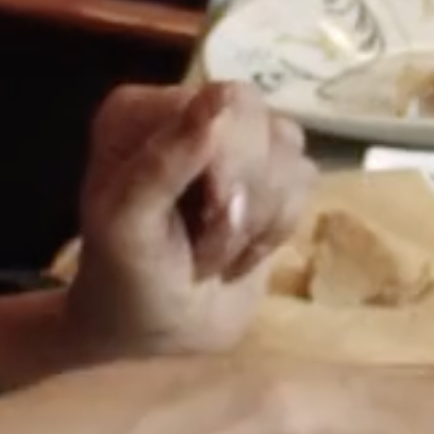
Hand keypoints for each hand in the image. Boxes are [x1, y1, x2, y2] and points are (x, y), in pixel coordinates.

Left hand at [59, 81, 313, 365]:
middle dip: (247, 198)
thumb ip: (166, 160)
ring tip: (216, 252)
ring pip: (292, 152)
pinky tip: (240, 252)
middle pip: (266, 123)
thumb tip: (221, 96)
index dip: (228, 167)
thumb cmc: (127, 280)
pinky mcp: (269, 178)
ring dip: (259, 220)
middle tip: (205, 243)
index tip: (202, 216)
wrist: (155, 337)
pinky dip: (277, 229)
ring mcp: (235, 145)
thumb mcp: (128, 226)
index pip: (225, 104)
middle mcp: (192, 115)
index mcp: (144, 112)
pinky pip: (307, 179)